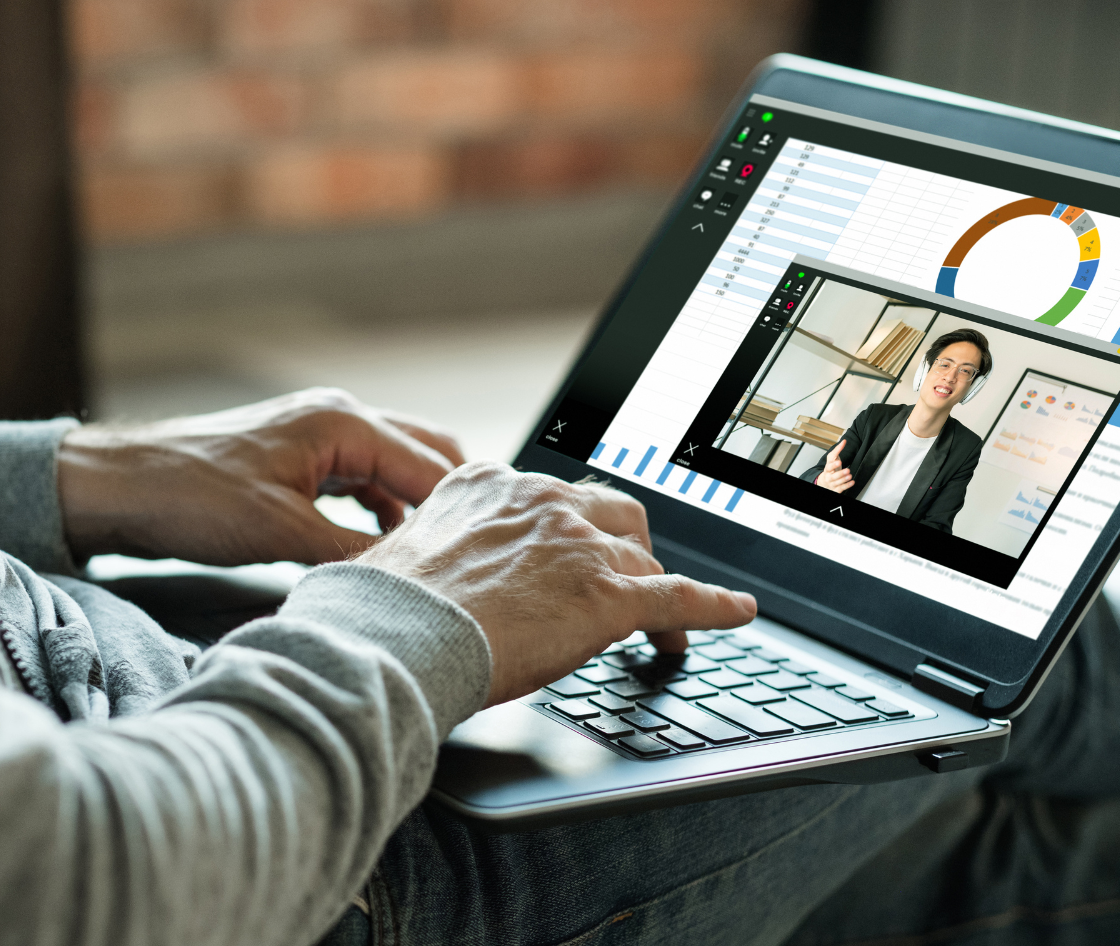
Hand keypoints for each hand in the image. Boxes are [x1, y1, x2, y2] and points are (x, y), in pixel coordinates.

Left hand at [56, 388, 463, 565]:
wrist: (119, 487)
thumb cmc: (187, 494)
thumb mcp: (278, 532)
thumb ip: (350, 552)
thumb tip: (406, 578)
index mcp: (341, 422)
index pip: (429, 465)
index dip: (460, 509)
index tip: (488, 548)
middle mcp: (336, 421)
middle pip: (422, 455)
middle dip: (447, 501)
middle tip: (470, 552)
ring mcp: (316, 439)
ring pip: (391, 471)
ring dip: (412, 509)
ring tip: (431, 557)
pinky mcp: (296, 463)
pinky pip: (359, 484)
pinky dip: (377, 513)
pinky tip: (379, 547)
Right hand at [357, 463, 757, 705]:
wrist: (394, 634)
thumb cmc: (383, 608)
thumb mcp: (403, 552)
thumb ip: (436, 549)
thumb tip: (428, 577)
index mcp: (489, 485)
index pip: (551, 498)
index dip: (572, 529)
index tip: (575, 546)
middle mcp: (539, 501)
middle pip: (610, 514)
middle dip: (625, 546)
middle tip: (627, 577)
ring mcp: (577, 545)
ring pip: (641, 556)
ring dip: (656, 586)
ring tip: (664, 623)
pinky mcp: (607, 595)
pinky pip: (678, 596)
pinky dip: (714, 606)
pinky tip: (736, 611)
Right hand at [814, 439, 852, 492]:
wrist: (824, 481)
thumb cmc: (830, 469)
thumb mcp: (832, 458)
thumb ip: (837, 450)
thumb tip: (844, 441)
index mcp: (827, 469)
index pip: (828, 467)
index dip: (833, 465)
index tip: (839, 461)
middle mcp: (829, 477)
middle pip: (833, 476)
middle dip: (840, 473)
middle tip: (847, 470)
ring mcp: (832, 484)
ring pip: (837, 483)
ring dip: (844, 479)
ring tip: (850, 475)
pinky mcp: (836, 489)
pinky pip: (841, 488)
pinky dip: (847, 486)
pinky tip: (852, 482)